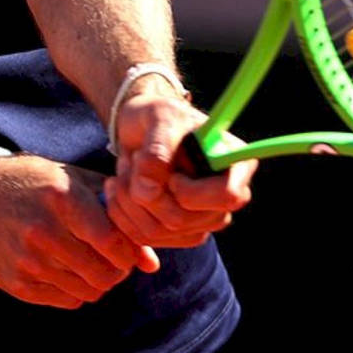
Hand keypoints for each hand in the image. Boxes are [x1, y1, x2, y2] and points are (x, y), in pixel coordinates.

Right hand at [0, 155, 158, 308]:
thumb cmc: (40, 185)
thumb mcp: (77, 185)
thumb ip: (116, 217)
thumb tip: (151, 264)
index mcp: (62, 199)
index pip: (112, 242)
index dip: (128, 252)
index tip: (127, 249)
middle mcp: (43, 231)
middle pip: (103, 274)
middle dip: (116, 271)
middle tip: (112, 260)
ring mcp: (26, 260)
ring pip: (87, 291)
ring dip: (97, 282)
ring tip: (90, 263)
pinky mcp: (15, 282)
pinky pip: (66, 300)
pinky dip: (75, 290)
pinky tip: (66, 269)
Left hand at [103, 83, 255, 248]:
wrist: (143, 129)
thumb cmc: (160, 116)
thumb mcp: (159, 118)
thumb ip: (157, 150)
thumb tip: (148, 193)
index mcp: (235, 165)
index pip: (227, 195)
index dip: (192, 192)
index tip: (171, 174)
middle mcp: (224, 198)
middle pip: (184, 220)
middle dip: (146, 192)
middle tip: (132, 160)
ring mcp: (202, 220)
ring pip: (159, 231)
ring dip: (129, 199)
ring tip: (123, 169)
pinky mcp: (176, 233)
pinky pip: (144, 236)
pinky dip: (122, 213)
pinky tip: (117, 186)